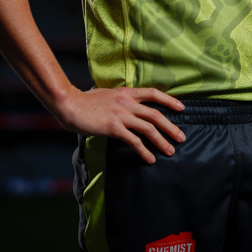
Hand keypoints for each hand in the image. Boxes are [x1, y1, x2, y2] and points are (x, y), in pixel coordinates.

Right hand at [52, 85, 185, 164]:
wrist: (70, 104)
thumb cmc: (84, 101)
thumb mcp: (106, 94)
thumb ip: (118, 99)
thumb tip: (126, 105)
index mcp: (126, 92)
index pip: (153, 93)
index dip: (169, 100)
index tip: (181, 108)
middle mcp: (127, 102)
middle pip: (155, 114)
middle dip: (171, 126)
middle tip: (182, 137)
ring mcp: (121, 114)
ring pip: (148, 128)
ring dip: (162, 141)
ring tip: (170, 151)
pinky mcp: (113, 127)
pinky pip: (134, 141)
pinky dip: (144, 151)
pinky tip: (150, 159)